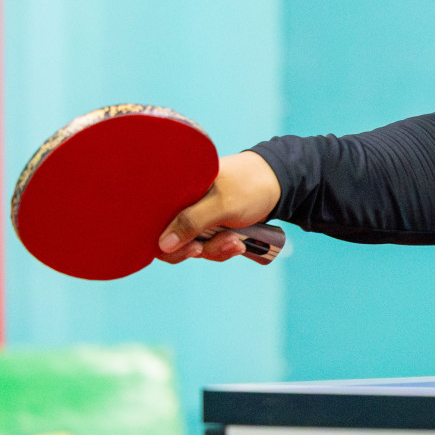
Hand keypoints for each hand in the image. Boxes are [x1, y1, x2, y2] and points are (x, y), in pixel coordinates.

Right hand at [156, 151, 281, 262]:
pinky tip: (240, 244)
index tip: (191, 248)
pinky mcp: (212, 227)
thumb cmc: (250, 185)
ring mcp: (198, 216)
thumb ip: (192, 222)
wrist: (280, 184)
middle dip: (195, 249)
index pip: (154, 220)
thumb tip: (161, 245)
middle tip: (209, 248)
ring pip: (193, 247)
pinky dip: (224, 249)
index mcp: (178, 190)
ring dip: (215, 249)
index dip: (164, 242)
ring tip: (236, 242)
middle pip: (171, 240)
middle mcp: (183, 204)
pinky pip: (209, 247)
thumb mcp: (222, 204)